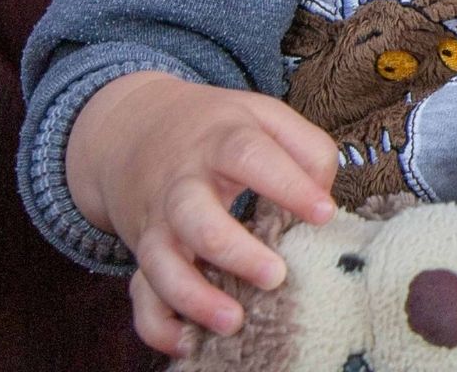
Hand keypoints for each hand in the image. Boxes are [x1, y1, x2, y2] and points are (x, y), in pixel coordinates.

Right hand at [68, 71, 338, 354]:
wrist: (133, 128)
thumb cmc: (216, 129)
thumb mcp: (262, 115)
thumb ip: (305, 148)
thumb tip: (322, 197)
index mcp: (219, 141)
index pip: (250, 156)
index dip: (288, 184)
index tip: (324, 214)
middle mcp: (182, 184)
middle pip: (195, 216)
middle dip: (233, 251)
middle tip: (276, 276)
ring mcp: (156, 220)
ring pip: (159, 262)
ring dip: (193, 296)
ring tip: (235, 321)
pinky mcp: (141, 252)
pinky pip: (140, 295)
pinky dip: (157, 323)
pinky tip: (187, 342)